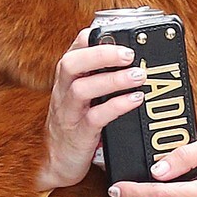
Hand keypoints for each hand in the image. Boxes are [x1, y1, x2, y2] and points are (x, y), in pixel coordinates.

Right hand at [37, 34, 147, 190]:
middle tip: (130, 54)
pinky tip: (135, 100)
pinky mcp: (78, 135)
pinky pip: (96, 117)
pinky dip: (117, 106)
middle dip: (101, 54)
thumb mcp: (84, 98)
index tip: (119, 33)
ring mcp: (68, 114)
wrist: (58, 163)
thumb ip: (99, 79)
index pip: (74, 48)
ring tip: (139, 76)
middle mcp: (63, 92)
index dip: (95, 37)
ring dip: (113, 79)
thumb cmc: (75, 126)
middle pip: (72, 63)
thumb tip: (131, 61)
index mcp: (66, 79)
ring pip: (82, 88)